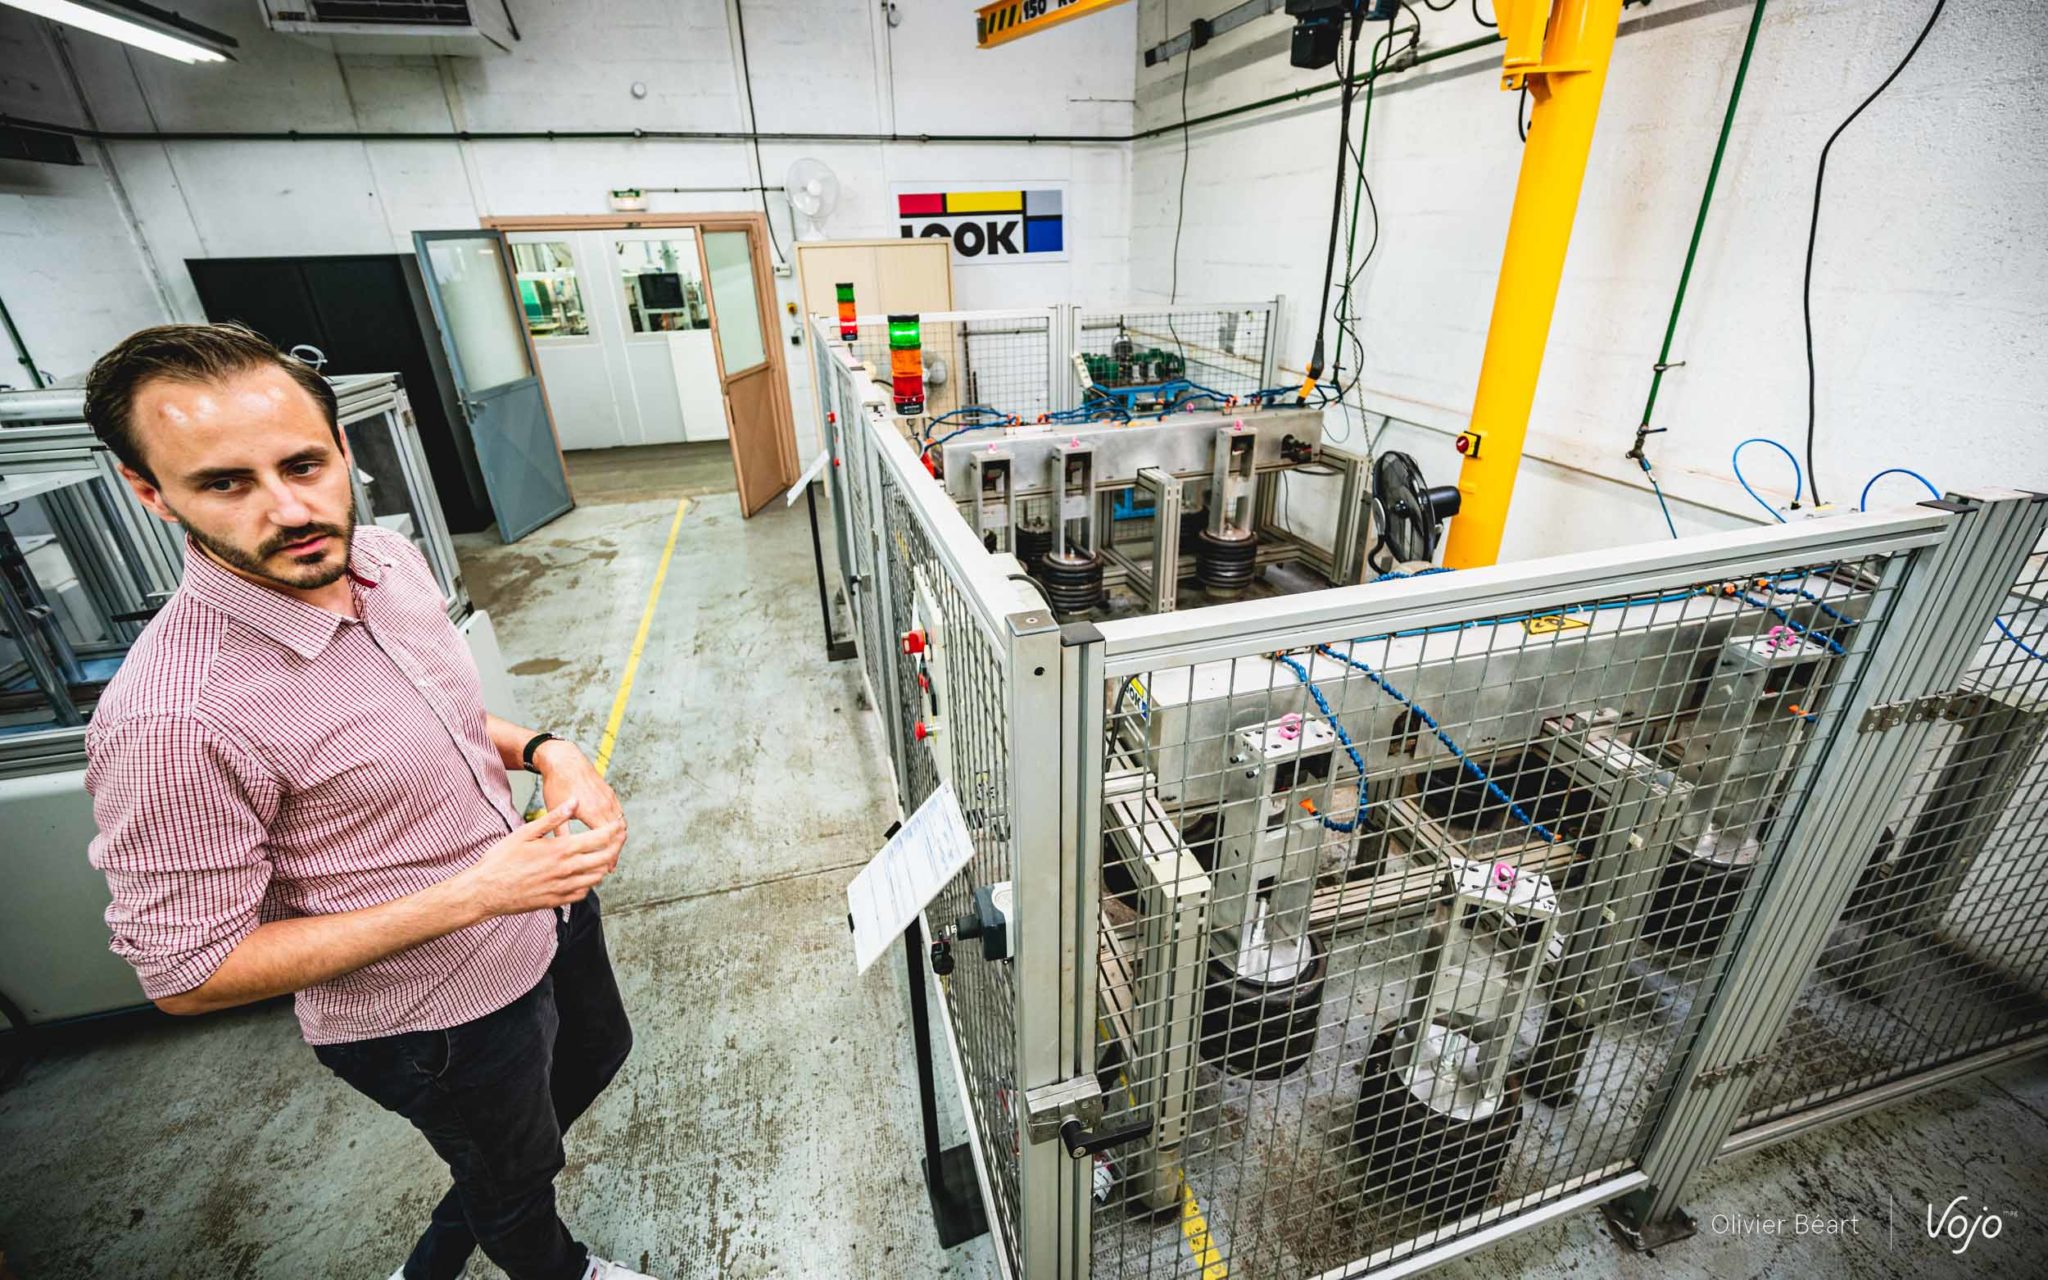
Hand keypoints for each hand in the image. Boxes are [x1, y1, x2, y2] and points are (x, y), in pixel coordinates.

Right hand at [458, 798, 625, 919]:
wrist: (485, 891)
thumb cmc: (501, 860)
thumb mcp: (526, 832)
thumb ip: (553, 817)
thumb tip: (573, 801)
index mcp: (561, 850)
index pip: (600, 839)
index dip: (614, 831)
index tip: (619, 825)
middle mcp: (567, 870)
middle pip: (605, 859)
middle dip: (615, 847)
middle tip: (618, 839)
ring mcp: (563, 888)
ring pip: (597, 877)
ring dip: (603, 866)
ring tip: (603, 855)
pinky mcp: (556, 901)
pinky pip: (582, 893)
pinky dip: (589, 883)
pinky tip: (584, 875)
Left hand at [534, 740, 627, 870]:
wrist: (563, 759)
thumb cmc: (557, 784)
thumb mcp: (555, 811)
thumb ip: (561, 833)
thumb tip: (561, 852)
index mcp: (593, 812)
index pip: (610, 840)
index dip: (610, 856)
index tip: (606, 869)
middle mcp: (605, 805)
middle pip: (619, 834)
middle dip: (615, 851)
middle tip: (608, 865)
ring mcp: (610, 798)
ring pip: (621, 824)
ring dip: (617, 839)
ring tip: (609, 853)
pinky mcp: (609, 793)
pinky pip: (619, 814)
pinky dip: (617, 827)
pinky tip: (608, 834)